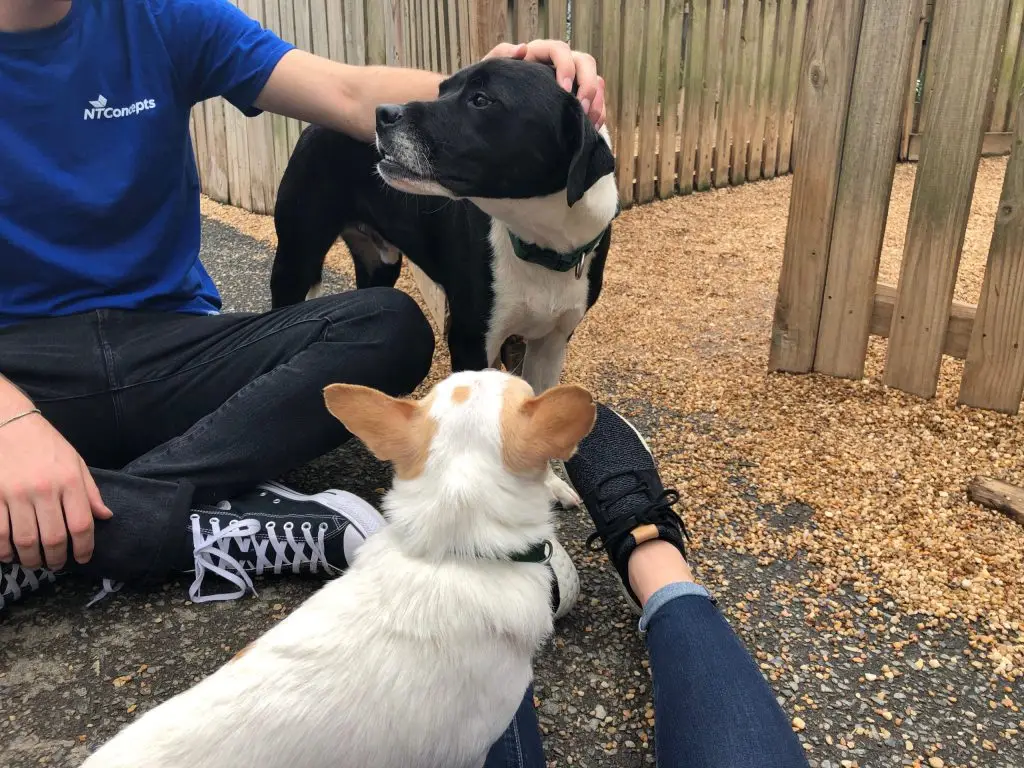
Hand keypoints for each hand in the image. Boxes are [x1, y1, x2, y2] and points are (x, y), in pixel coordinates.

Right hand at [0, 411, 111, 569]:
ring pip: (25, 541)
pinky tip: (11, 554)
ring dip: (32, 559)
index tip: (83, 558)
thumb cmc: (46, 444)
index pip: (82, 525)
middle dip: (57, 559)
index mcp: (69, 481)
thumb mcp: (76, 462)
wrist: (9, 423)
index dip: (84, 548)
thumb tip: (105, 517)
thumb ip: (90, 492)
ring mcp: (16, 494)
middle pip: (54, 538)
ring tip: (36, 562)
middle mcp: (44, 489)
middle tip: (57, 565)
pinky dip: (4, 550)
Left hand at [485, 40, 605, 128]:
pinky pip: (598, 101)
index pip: (560, 50)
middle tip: (582, 109)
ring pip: (596, 81)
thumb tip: (522, 48)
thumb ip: (501, 56)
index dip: (566, 66)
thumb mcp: (492, 74)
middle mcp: (559, 65)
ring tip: (587, 123)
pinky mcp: (578, 100)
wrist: (500, 118)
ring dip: (596, 101)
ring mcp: (572, 81)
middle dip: (587, 85)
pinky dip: (599, 114)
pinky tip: (591, 128)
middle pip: (585, 62)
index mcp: (539, 55)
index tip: (565, 89)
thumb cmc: (495, 92)